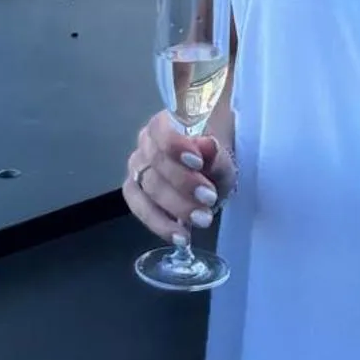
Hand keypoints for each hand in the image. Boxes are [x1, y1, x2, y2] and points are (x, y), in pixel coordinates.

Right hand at [124, 110, 236, 243]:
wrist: (211, 174)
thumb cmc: (215, 157)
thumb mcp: (224, 157)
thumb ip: (217, 154)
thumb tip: (207, 145)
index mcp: (165, 124)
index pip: (160, 129)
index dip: (175, 145)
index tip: (198, 162)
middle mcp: (145, 144)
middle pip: (154, 163)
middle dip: (183, 183)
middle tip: (209, 198)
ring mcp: (138, 169)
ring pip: (146, 187)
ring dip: (175, 206)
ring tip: (202, 220)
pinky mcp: (136, 194)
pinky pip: (139, 208)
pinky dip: (159, 223)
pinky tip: (180, 236)